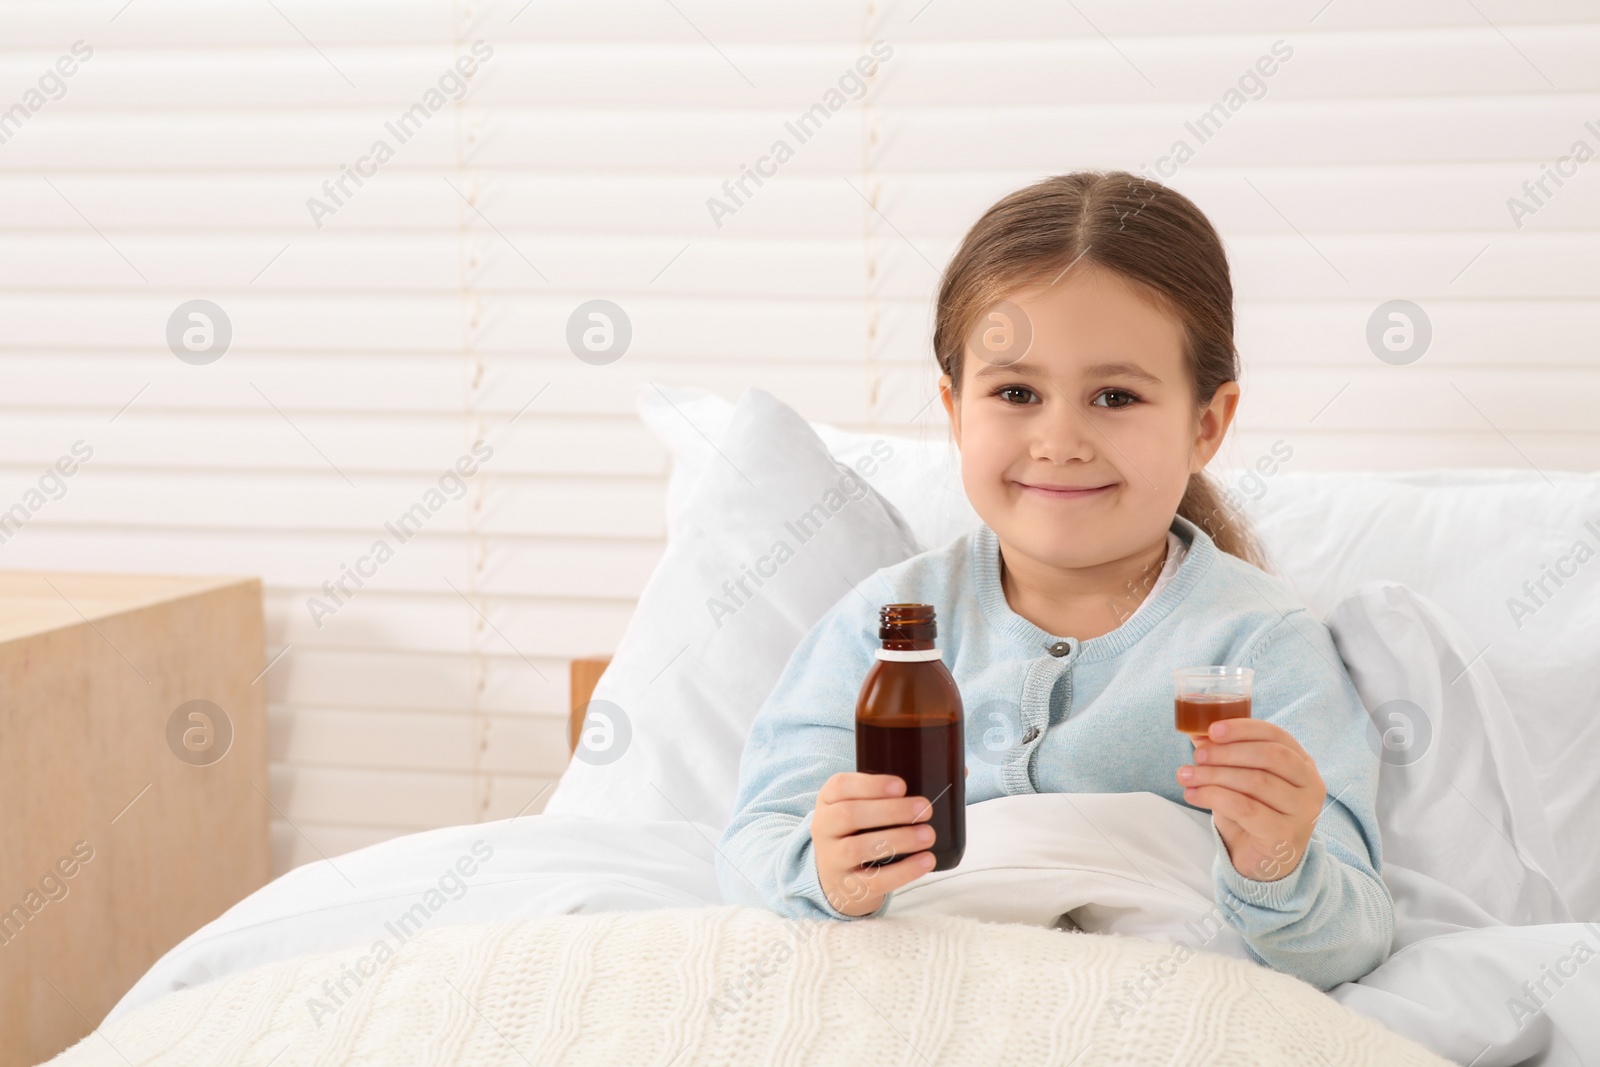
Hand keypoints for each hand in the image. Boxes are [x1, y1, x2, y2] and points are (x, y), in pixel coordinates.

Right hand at [812, 772, 938, 916]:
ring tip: (929, 835)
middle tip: (925, 808)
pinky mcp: (849, 887)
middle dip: (890, 810)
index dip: (870, 784)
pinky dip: (904, 871)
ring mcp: (833, 859)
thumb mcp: (867, 806)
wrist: (839, 879)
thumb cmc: (863, 831)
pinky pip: (875, 880)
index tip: (902, 784)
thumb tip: (959, 771)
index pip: (840, 786)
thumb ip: (902, 790)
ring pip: (858, 848)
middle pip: (849, 815)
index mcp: (829, 800)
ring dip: (898, 839)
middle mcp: (824, 827)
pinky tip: (927, 860)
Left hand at [1177, 718, 1324, 882]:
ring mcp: (1302, 812)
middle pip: (1269, 756)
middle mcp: (1310, 785)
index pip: (1276, 735)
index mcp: (1303, 764)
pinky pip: (1246, 808)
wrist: (1263, 864)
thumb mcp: (1239, 779)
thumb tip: (1196, 733)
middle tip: (1197, 756)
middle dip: (1227, 752)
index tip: (1212, 730)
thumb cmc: (1253, 814)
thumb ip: (1224, 755)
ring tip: (1186, 775)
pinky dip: (1214, 797)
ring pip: (1256, 781)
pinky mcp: (1285, 835)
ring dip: (1214, 775)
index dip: (1243, 728)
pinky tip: (1193, 795)